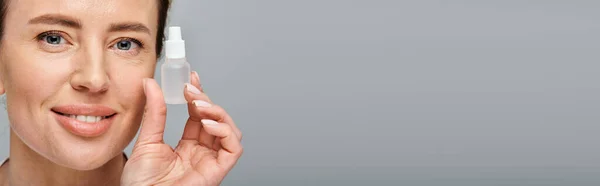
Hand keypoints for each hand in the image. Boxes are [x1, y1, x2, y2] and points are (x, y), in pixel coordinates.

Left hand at [121, 72, 242, 185]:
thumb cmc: (141, 185)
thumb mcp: (146, 141)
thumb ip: (154, 113)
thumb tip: (150, 85)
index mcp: (187, 146)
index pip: (200, 115)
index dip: (199, 95)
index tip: (190, 78)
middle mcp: (202, 153)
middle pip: (216, 120)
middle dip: (207, 100)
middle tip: (191, 90)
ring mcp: (211, 161)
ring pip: (230, 130)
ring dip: (218, 113)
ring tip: (199, 106)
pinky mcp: (218, 171)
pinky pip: (234, 148)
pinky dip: (225, 131)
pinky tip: (207, 124)